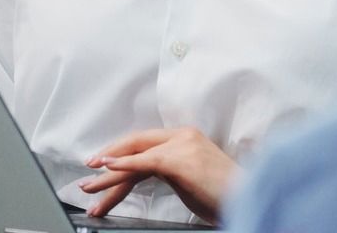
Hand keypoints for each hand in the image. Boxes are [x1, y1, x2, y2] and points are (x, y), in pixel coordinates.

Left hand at [79, 127, 237, 222]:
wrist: (249, 199)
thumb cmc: (225, 196)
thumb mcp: (192, 180)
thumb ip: (171, 173)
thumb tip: (145, 178)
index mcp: (186, 138)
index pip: (145, 144)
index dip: (120, 155)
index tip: (101, 168)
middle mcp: (182, 136)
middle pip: (136, 145)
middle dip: (108, 161)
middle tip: (87, 181)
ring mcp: (181, 145)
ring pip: (134, 155)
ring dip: (107, 173)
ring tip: (88, 186)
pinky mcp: (180, 159)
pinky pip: (143, 161)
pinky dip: (122, 165)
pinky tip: (106, 168)